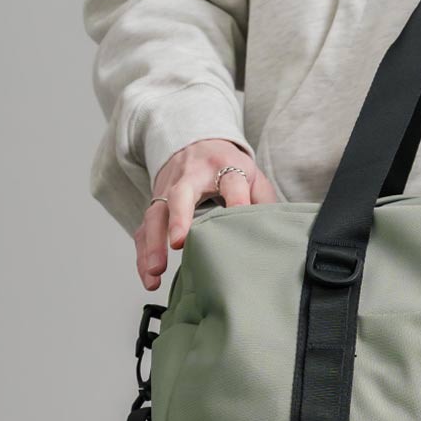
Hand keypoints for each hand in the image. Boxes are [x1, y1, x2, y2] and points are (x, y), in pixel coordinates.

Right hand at [137, 139, 276, 287]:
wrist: (195, 142)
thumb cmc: (226, 166)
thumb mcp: (251, 175)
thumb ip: (264, 201)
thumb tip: (277, 232)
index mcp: (222, 167)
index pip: (231, 182)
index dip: (236, 201)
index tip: (237, 218)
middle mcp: (190, 176)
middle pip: (181, 194)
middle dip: (179, 218)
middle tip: (178, 243)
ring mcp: (168, 190)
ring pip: (155, 215)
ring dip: (153, 244)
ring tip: (156, 270)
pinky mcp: (155, 206)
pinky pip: (144, 230)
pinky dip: (143, 255)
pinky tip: (150, 277)